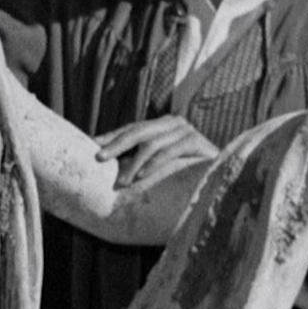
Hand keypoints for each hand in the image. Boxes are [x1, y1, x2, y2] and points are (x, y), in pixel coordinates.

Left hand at [95, 116, 217, 188]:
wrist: (216, 185)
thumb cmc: (180, 179)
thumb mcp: (153, 167)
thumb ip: (134, 160)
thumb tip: (102, 161)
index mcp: (160, 126)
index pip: (131, 129)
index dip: (111, 137)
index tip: (91, 146)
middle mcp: (172, 123)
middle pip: (138, 131)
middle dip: (116, 145)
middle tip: (99, 158)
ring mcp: (185, 130)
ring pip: (152, 143)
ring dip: (134, 163)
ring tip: (122, 181)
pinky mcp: (197, 141)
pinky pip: (170, 151)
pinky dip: (154, 165)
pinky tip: (141, 176)